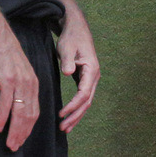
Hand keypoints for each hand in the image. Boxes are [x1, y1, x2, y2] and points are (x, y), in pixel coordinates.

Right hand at [0, 27, 39, 151]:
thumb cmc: (5, 53)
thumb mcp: (18, 70)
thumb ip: (20, 85)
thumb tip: (16, 102)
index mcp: (34, 82)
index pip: (35, 111)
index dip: (29, 128)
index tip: (22, 140)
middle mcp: (30, 83)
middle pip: (29, 115)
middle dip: (22, 134)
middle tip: (14, 147)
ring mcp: (19, 82)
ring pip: (19, 112)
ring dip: (14, 130)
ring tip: (9, 143)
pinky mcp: (7, 79)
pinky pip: (6, 103)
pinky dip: (3, 117)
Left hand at [56, 17, 100, 132]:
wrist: (76, 28)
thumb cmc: (71, 37)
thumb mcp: (66, 47)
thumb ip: (67, 61)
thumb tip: (68, 72)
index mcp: (92, 69)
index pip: (84, 93)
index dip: (73, 105)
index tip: (61, 114)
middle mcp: (94, 76)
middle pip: (87, 101)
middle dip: (75, 116)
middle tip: (63, 128)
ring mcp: (91, 78)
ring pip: (86, 102)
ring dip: (77, 115)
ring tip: (65, 128)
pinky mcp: (85, 79)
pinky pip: (83, 97)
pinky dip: (77, 108)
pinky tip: (69, 117)